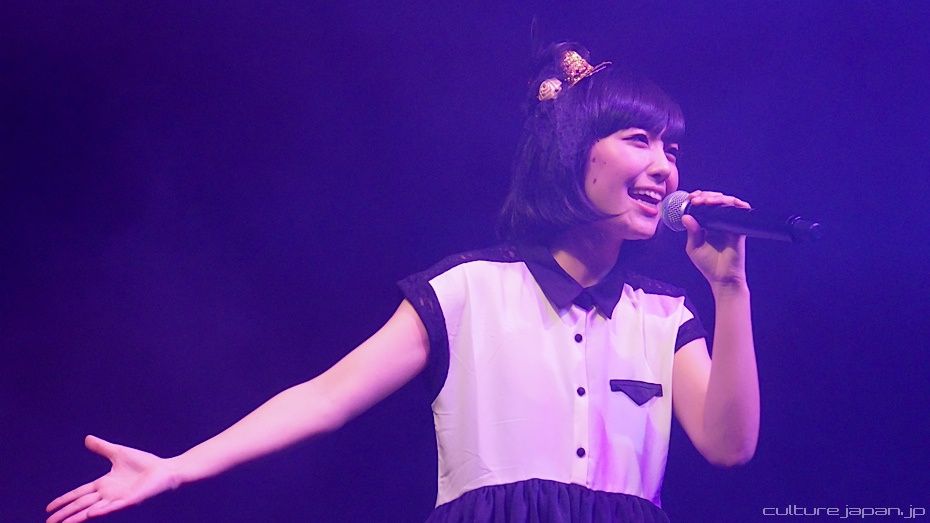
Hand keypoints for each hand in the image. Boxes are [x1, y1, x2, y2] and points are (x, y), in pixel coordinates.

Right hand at [46, 435, 179, 522]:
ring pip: (93, 510)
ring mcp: (118, 499)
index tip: (49, 509)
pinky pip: (114, 507)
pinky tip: (90, 514)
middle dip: (65, 514)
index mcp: (104, 484)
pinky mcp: (130, 500)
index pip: (78, 494)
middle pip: (81, 505)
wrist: (165, 470)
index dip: (64, 500)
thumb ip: (102, 448)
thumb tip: (87, 438)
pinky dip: (102, 511)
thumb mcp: (118, 453)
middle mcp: (108, 494)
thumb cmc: (144, 464)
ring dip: (78, 518)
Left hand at [681, 190, 750, 288]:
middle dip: (705, 195)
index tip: (690, 198)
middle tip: (695, 198)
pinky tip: (721, 203)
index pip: (705, 205)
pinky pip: (739, 209)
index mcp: (708, 224)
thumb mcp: (693, 247)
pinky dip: (732, 202)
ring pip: (727, 201)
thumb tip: (685, 216)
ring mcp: (730, 223)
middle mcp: (720, 221)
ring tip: (704, 201)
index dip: (698, 197)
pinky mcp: (739, 227)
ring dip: (715, 197)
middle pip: (715, 199)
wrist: (723, 278)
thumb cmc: (708, 265)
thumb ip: (691, 232)